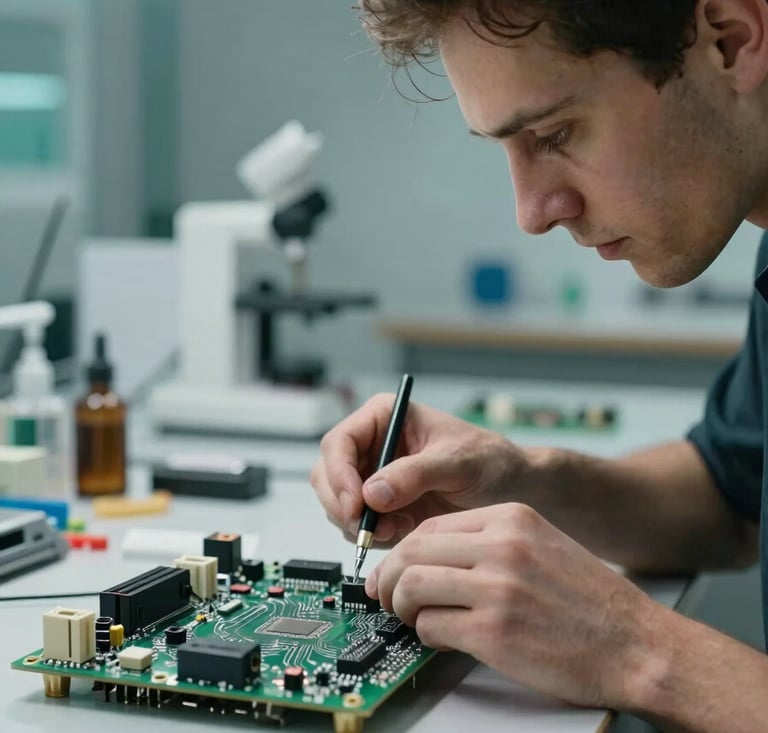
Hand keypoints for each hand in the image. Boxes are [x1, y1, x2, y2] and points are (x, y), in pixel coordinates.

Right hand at [311, 394, 525, 545]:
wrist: (511, 490)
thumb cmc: (490, 461)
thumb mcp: (457, 461)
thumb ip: (416, 474)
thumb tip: (372, 493)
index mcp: (384, 418)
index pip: (339, 442)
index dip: (339, 474)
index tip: (355, 504)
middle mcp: (371, 446)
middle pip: (327, 476)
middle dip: (343, 505)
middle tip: (370, 528)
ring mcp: (372, 478)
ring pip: (337, 504)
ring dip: (359, 524)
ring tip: (399, 529)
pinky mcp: (380, 507)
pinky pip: (356, 525)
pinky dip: (372, 536)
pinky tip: (404, 532)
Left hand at [365, 503, 662, 709]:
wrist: (637, 645)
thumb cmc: (590, 601)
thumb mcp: (541, 545)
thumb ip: (488, 543)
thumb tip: (431, 558)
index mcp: (511, 518)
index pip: (432, 525)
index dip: (405, 550)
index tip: (396, 568)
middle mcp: (501, 545)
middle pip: (413, 551)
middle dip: (390, 577)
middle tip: (386, 596)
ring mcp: (496, 587)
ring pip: (411, 585)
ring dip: (402, 606)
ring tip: (413, 618)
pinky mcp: (494, 632)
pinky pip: (431, 625)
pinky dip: (426, 634)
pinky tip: (441, 638)